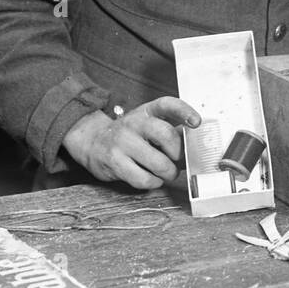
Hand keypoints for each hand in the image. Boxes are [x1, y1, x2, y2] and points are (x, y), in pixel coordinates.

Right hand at [61, 96, 200, 188]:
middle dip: (178, 152)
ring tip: (168, 173)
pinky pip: (142, 178)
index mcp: (147, 111)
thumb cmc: (130, 135)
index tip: (196, 122)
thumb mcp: (147, 123)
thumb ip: (169, 129)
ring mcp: (122, 142)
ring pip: (157, 162)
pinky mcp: (114, 162)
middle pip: (165, 134)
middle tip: (178, 160)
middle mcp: (134, 123)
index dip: (184, 111)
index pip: (167, 104)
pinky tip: (153, 179)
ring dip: (168, 172)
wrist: (92, 141)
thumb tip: (194, 145)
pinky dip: (153, 183)